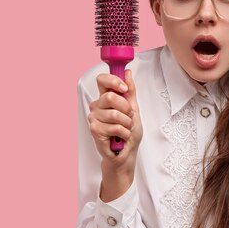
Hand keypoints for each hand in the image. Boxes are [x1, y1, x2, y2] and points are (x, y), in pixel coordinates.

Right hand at [88, 70, 141, 198]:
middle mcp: (97, 106)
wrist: (126, 154)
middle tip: (128, 117)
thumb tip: (127, 73)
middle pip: (110, 96)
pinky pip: (115, 127)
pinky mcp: (94, 130)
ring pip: (115, 114)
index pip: (102, 80)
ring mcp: (94, 118)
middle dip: (126, 108)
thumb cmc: (129, 133)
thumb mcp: (134, 109)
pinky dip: (123, 133)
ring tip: (125, 129)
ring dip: (127, 124)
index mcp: (105, 98)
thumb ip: (130, 91)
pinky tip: (120, 137)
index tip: (124, 88)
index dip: (114, 81)